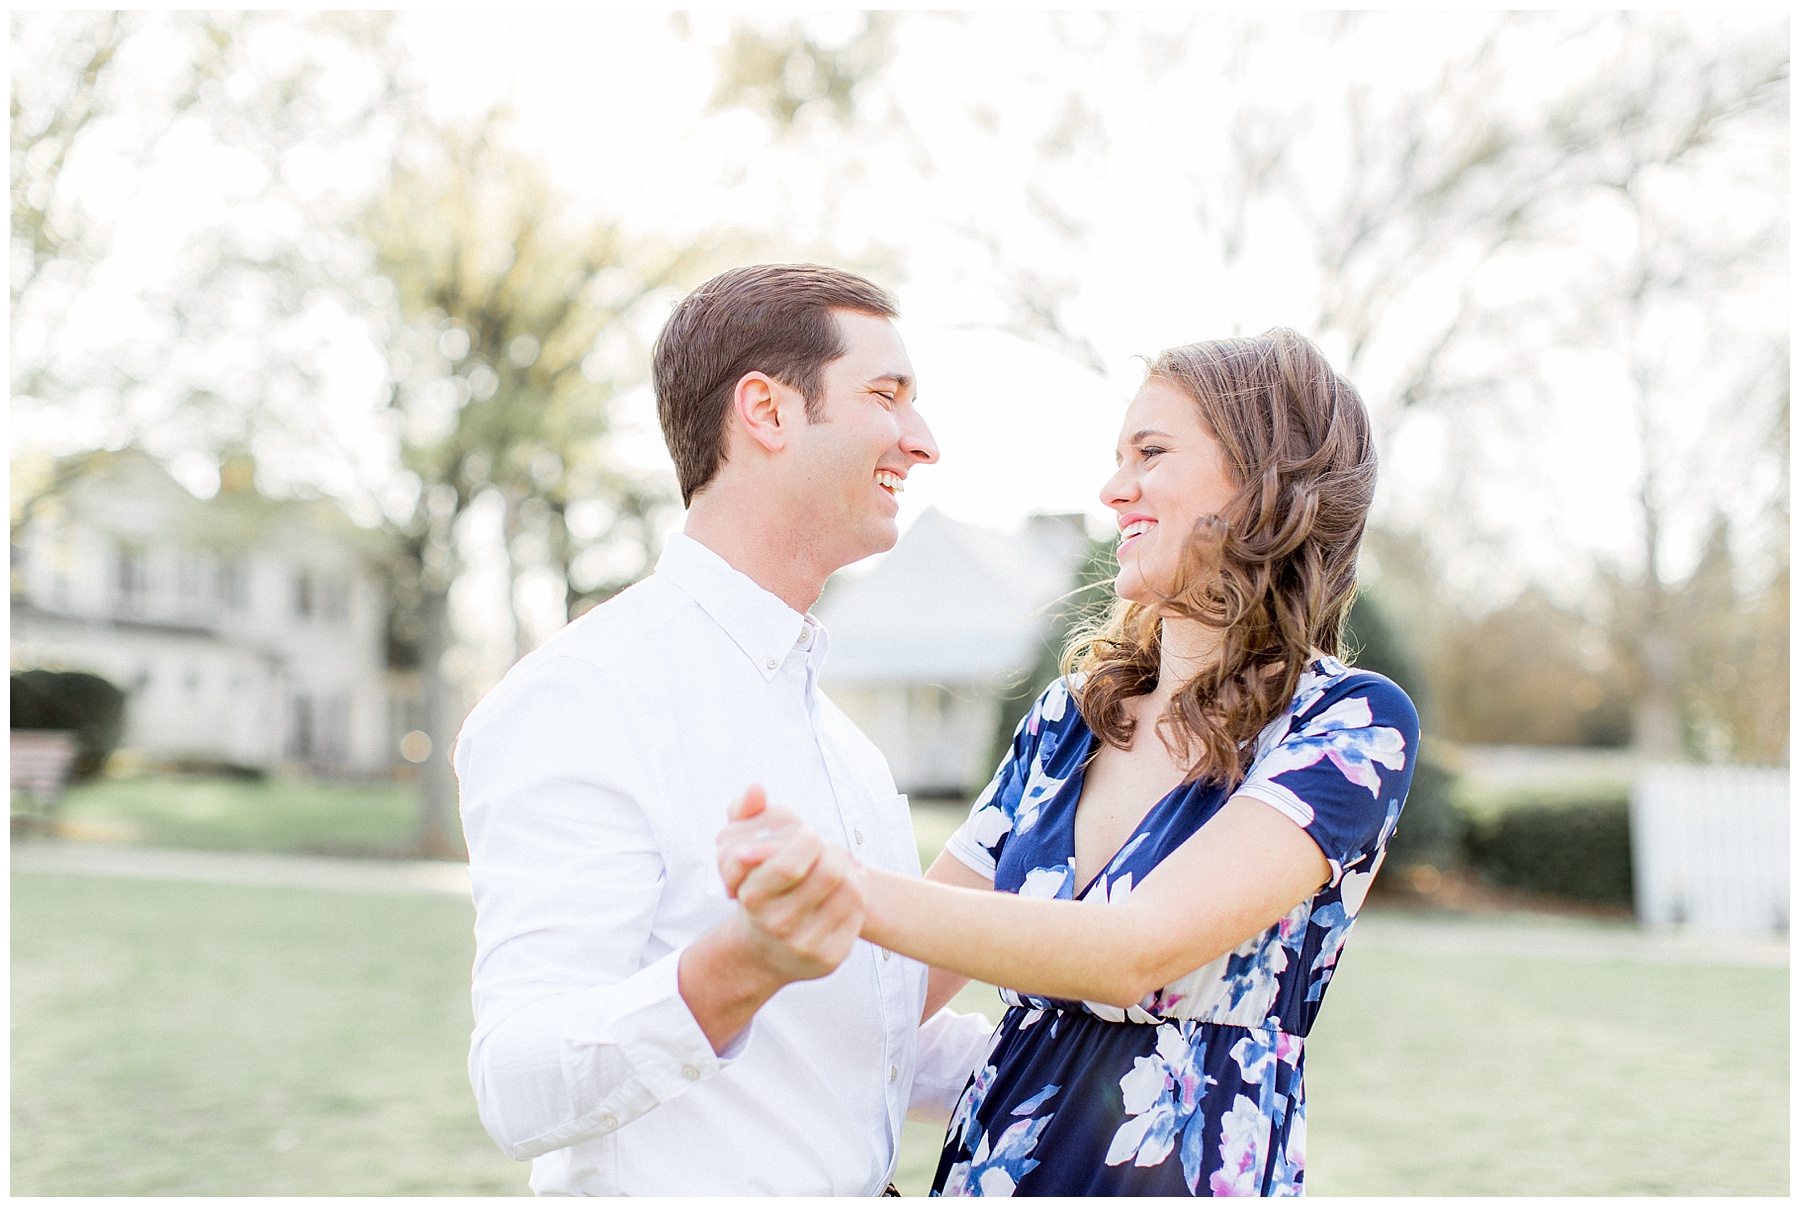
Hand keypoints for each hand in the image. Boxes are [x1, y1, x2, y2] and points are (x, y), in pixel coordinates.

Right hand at [715, 785, 865, 983]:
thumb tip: (756, 788)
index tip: (807, 836)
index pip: (792, 862)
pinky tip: (846, 889)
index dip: (808, 840)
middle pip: (829, 872)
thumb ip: (743, 813)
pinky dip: (858, 894)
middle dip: (833, 852)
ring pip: (850, 891)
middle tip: (826, 851)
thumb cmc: (757, 892)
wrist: (760, 953)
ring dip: (849, 870)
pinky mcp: (830, 958)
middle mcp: (778, 924)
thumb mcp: (737, 853)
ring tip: (839, 866)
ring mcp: (805, 945)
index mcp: (754, 896)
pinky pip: (859, 913)